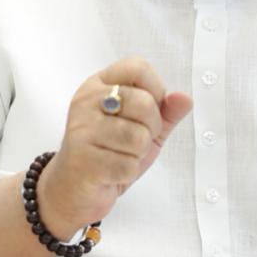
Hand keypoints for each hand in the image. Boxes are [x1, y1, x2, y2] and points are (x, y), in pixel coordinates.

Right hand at [37, 57, 192, 234]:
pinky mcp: (82, 160)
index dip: (156, 89)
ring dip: (138, 154)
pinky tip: (111, 172)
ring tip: (120, 155)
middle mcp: (86, 101)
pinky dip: (127, 173)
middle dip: (151, 128)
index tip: (149, 109)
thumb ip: (166, 111)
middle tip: (134, 140)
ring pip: (138, 138)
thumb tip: (185, 98)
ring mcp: (81, 129)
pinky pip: (127, 165)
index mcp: (99, 84)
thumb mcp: (143, 126)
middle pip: (144, 103)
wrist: (72, 189)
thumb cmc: (109, 152)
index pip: (138, 67)